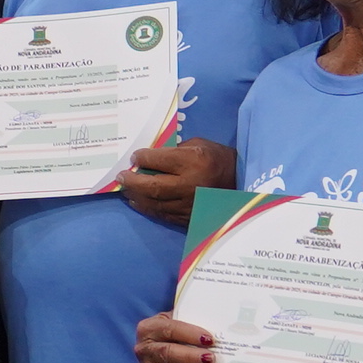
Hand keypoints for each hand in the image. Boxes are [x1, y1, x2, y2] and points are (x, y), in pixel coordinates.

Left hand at [115, 138, 235, 229]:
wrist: (241, 182)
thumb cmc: (217, 158)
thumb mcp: (198, 144)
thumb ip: (174, 150)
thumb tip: (148, 157)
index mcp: (193, 161)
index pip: (157, 160)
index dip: (141, 158)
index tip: (134, 157)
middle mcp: (189, 184)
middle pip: (151, 186)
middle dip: (132, 181)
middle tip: (121, 177)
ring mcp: (189, 204)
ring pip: (154, 203)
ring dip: (136, 196)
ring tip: (126, 190)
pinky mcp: (189, 217)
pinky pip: (163, 214)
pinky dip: (148, 208)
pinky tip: (139, 202)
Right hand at [133, 312, 216, 362]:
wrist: (171, 343)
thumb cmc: (181, 330)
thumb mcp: (184, 318)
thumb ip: (197, 319)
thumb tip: (223, 327)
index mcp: (149, 329)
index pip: (167, 329)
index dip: (188, 334)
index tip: (209, 339)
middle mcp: (144, 350)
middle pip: (164, 352)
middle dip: (188, 356)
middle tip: (210, 359)